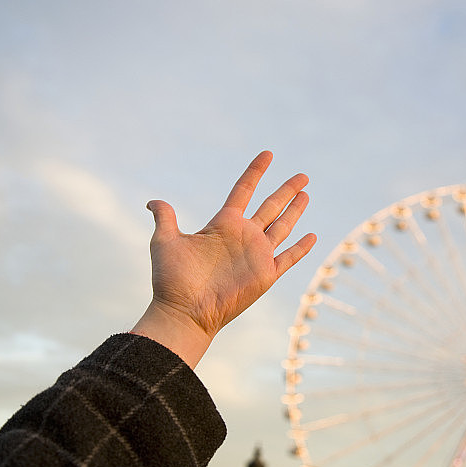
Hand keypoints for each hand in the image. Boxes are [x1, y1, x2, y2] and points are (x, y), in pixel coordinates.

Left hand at [132, 151, 316, 366]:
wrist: (184, 312)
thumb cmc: (172, 280)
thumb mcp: (165, 242)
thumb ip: (165, 218)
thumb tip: (152, 201)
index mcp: (223, 224)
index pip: (244, 190)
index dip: (256, 171)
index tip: (268, 154)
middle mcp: (243, 236)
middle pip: (270, 206)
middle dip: (286, 190)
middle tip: (302, 175)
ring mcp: (256, 255)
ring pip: (282, 227)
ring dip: (295, 211)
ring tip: (306, 194)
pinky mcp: (265, 275)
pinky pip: (288, 257)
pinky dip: (301, 247)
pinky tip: (312, 235)